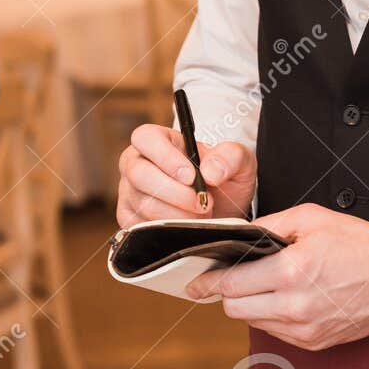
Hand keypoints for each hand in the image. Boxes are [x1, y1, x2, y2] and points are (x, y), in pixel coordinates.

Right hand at [116, 125, 256, 226]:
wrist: (223, 213)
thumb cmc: (224, 180)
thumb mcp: (239, 162)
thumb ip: (230, 157)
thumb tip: (210, 172)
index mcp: (159, 141)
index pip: (146, 138)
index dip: (166, 157)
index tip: (192, 177)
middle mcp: (137, 163)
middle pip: (138, 173)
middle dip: (175, 193)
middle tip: (204, 203)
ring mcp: (130, 192)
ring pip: (143, 204)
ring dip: (177, 214)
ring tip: (201, 215)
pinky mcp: (129, 218)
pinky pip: (139, 227)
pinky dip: (167, 231)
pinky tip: (186, 228)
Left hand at [183, 203, 368, 348]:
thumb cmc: (359, 243)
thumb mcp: (310, 218)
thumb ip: (266, 225)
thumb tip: (232, 235)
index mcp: (290, 272)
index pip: (229, 286)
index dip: (208, 282)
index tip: (195, 282)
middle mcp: (295, 306)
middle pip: (234, 309)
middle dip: (229, 293)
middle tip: (234, 277)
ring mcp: (305, 329)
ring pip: (253, 323)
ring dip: (251, 305)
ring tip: (270, 284)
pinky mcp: (315, 343)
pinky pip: (277, 332)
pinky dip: (274, 316)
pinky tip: (290, 298)